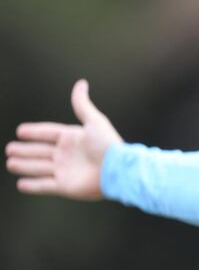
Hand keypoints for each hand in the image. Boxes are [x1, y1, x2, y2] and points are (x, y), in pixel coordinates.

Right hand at [5, 80, 121, 199]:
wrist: (116, 170)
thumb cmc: (107, 145)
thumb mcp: (94, 121)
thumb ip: (82, 104)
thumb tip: (81, 83)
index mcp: (73, 138)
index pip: (49, 133)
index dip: (35, 132)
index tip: (20, 130)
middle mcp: (67, 154)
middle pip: (40, 151)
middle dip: (25, 150)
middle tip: (9, 148)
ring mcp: (65, 171)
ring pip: (39, 167)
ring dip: (25, 166)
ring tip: (10, 163)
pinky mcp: (64, 186)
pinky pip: (44, 186)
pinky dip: (32, 185)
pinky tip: (21, 184)